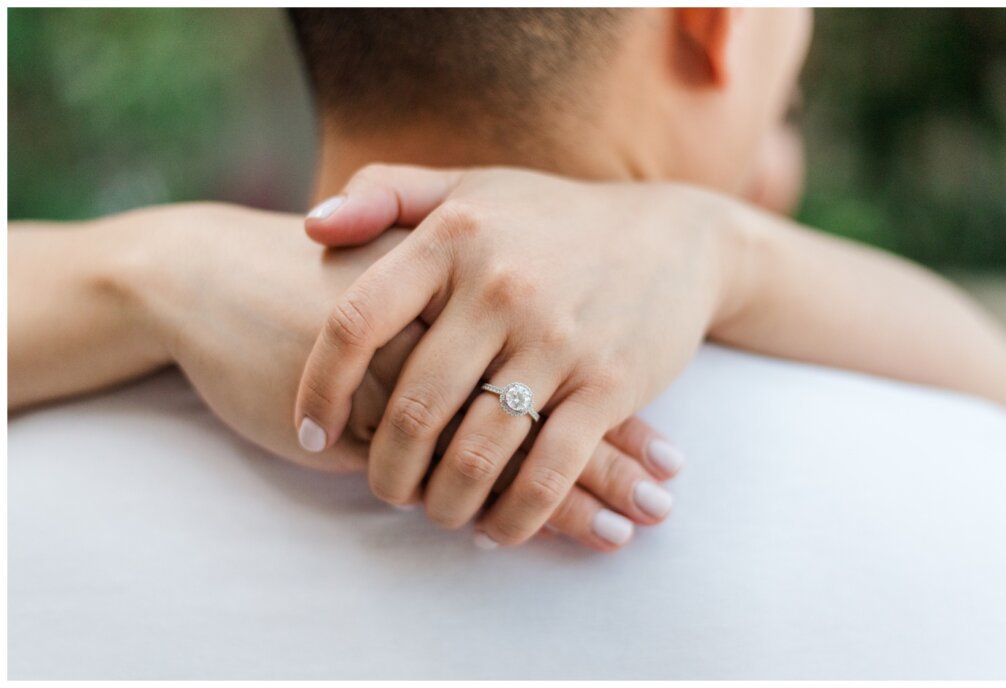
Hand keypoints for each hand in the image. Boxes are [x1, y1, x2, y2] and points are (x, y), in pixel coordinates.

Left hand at [296, 165, 729, 545]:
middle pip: (414, 406)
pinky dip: (515, 516)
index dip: (319, 389)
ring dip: (445, 502)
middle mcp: (501, 286)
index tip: (312, 432)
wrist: (674, 238)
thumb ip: (384, 195)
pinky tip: (497, 528)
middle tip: (383, 490)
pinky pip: (548, 472)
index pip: (357, 323)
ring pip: (477, 452)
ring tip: (436, 511)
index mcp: (454, 237)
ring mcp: (558, 338)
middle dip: (386, 470)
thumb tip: (311, 227)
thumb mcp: (470, 188)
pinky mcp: (610, 384)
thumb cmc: (551, 220)